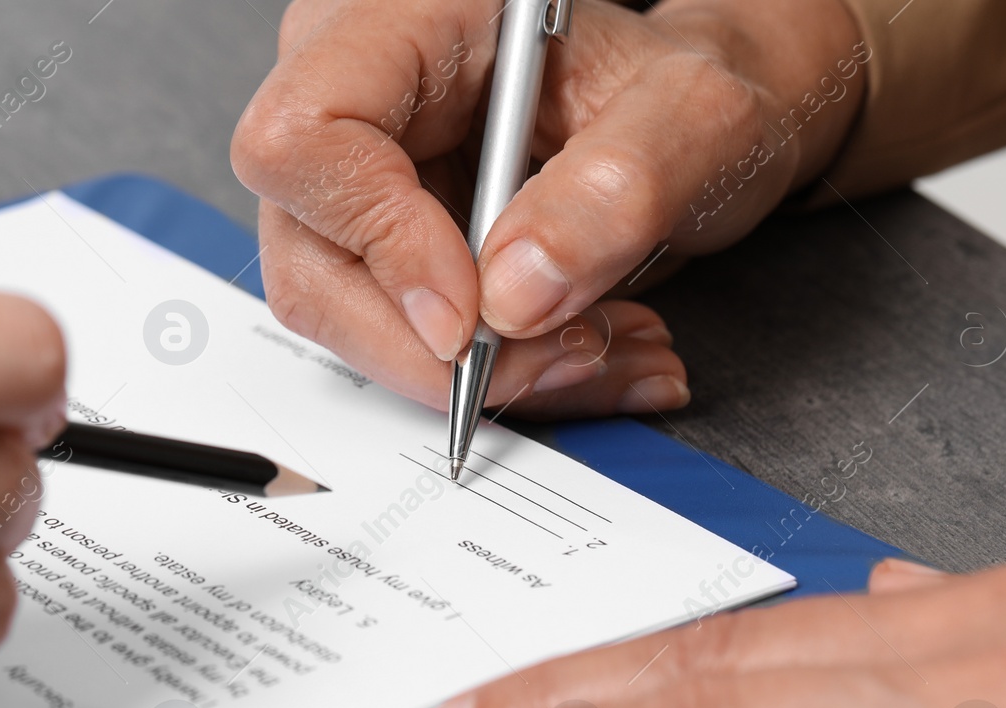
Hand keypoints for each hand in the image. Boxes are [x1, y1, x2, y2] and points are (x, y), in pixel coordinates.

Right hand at [233, 0, 865, 417]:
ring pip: (343, 318)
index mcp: (406, 18)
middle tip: (563, 354)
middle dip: (436, 345)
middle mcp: (356, 95)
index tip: (473, 315)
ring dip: (472, 372)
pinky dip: (488, 374)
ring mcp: (356, 180)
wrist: (692, 131)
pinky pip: (392, 341)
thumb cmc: (683, 96)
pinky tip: (572, 353)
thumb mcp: (696, 119)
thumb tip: (516, 294)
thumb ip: (620, 188)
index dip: (379, 240)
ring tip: (593, 351)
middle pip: (310, 255)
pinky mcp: (378, 249)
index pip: (309, 136)